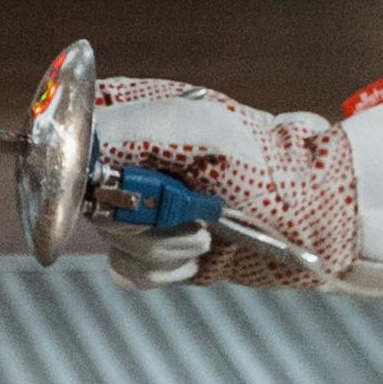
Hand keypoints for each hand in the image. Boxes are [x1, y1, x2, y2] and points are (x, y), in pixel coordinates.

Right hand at [83, 78, 359, 290]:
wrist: (316, 218)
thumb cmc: (264, 160)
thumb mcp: (195, 129)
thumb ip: (128, 128)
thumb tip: (70, 146)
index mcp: (130, 112)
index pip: (65, 131)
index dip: (74, 163)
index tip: (107, 182)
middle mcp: (129, 158)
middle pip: (83, 196)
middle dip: (134, 215)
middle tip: (182, 211)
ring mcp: (143, 204)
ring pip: (109, 238)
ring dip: (160, 246)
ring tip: (206, 234)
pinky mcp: (158, 246)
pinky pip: (130, 270)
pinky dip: (166, 270)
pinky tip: (200, 255)